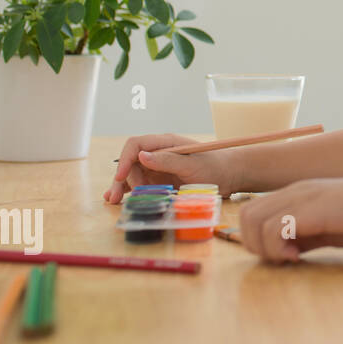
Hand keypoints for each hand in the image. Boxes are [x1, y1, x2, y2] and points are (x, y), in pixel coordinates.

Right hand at [103, 133, 236, 203]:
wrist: (230, 176)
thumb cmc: (215, 166)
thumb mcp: (192, 165)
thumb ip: (167, 160)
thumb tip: (141, 156)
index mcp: (166, 143)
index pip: (137, 144)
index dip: (125, 159)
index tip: (121, 176)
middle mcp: (159, 153)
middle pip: (131, 162)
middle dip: (122, 178)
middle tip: (116, 198)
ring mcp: (158, 167)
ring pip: (133, 174)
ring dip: (122, 186)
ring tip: (113, 200)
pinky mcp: (160, 180)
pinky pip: (141, 184)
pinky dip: (130, 191)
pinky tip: (119, 199)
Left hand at [238, 173, 342, 263]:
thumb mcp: (330, 229)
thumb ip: (307, 237)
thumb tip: (286, 252)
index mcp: (296, 196)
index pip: (254, 213)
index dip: (259, 239)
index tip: (284, 255)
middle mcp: (293, 193)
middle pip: (245, 216)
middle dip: (254, 244)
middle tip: (282, 258)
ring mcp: (300, 198)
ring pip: (252, 220)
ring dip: (264, 246)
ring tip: (290, 257)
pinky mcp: (310, 208)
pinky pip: (274, 228)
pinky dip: (277, 247)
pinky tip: (298, 254)